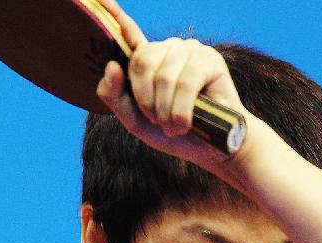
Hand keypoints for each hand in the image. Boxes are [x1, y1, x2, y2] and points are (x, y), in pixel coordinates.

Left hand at [96, 0, 249, 169]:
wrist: (209, 149)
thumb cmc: (173, 133)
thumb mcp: (135, 120)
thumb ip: (114, 97)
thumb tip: (112, 66)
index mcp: (148, 60)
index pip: (128, 32)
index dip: (115, 15)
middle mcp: (168, 50)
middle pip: (141, 61)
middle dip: (147, 100)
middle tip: (158, 121)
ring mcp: (189, 51)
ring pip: (164, 76)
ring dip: (166, 111)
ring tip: (174, 127)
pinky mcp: (209, 60)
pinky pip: (187, 82)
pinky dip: (182, 110)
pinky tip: (185, 123)